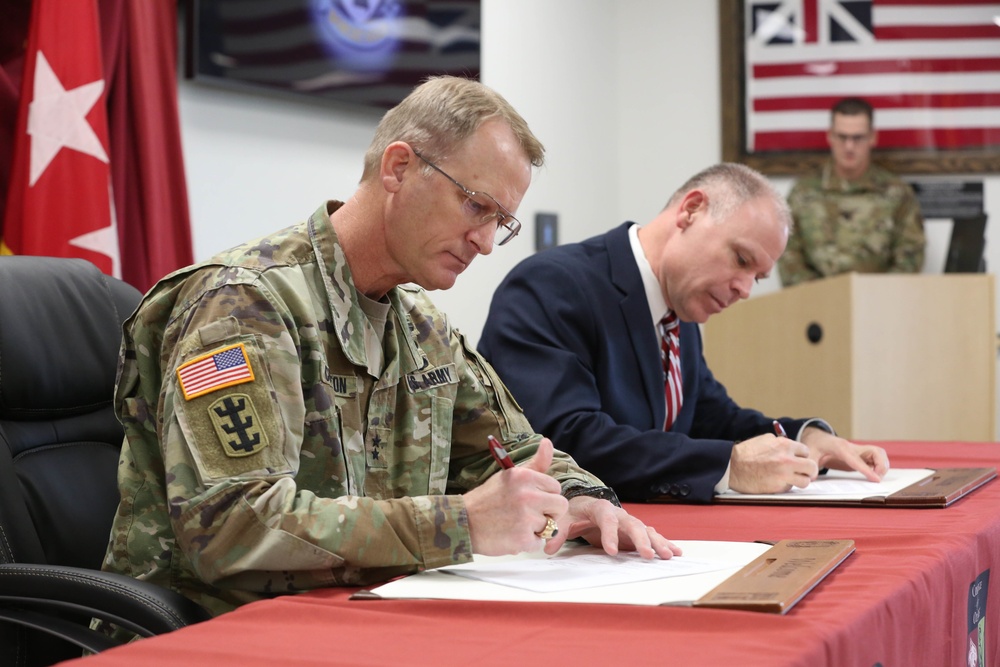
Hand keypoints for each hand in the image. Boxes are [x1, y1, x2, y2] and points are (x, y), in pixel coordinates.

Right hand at [464, 438, 568, 554]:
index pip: (555, 487)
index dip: (545, 495)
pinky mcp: (522, 539)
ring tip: (516, 524)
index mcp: (524, 476)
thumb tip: (548, 442)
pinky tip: (512, 535)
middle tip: (530, 514)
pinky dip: (527, 543)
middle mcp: (528, 495)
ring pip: (551, 526)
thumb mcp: (510, 475)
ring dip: (536, 529)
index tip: (531, 499)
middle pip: (561, 506)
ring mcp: (526, 518)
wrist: (462, 522)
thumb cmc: (488, 498)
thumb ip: (535, 463)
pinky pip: (539, 543)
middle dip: (549, 512)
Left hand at [541, 496, 682, 559]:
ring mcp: (629, 522)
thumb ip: (557, 531)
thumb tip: (548, 547)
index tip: (611, 552)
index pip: (607, 520)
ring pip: (646, 530)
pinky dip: (664, 543)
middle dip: (641, 540)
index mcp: (601, 508)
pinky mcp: (635, 532)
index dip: (610, 535)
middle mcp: (619, 514)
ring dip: (657, 542)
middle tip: (648, 556)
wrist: (585, 505)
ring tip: (668, 556)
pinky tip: (675, 552)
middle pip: (633, 524)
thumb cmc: (575, 512)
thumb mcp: (564, 519)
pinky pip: (651, 536)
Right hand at [728, 433, 817, 492]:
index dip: (802, 456)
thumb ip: (781, 443)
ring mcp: (783, 475)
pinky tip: (776, 482)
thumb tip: (791, 448)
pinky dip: (785, 486)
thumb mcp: (765, 440)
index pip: (806, 451)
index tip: (799, 459)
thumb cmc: (746, 453)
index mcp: (784, 445)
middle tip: (805, 472)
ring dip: (800, 480)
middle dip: (809, 470)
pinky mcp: (778, 487)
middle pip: (812, 467)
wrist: (732, 466)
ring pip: (805, 481)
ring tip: (793, 479)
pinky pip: (790, 488)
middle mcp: (787, 460)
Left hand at [800, 427, 889, 481]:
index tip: (876, 479)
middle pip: (876, 452)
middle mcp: (853, 448)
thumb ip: (812, 464)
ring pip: (879, 454)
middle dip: (881, 465)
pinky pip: (877, 458)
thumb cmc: (815, 445)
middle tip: (877, 479)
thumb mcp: (810, 453)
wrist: (819, 439)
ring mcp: (859, 450)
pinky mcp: (862, 455)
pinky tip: (874, 474)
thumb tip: (812, 478)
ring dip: (883, 465)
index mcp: (840, 448)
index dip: (867, 469)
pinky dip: (880, 466)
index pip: (856, 459)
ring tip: (876, 477)